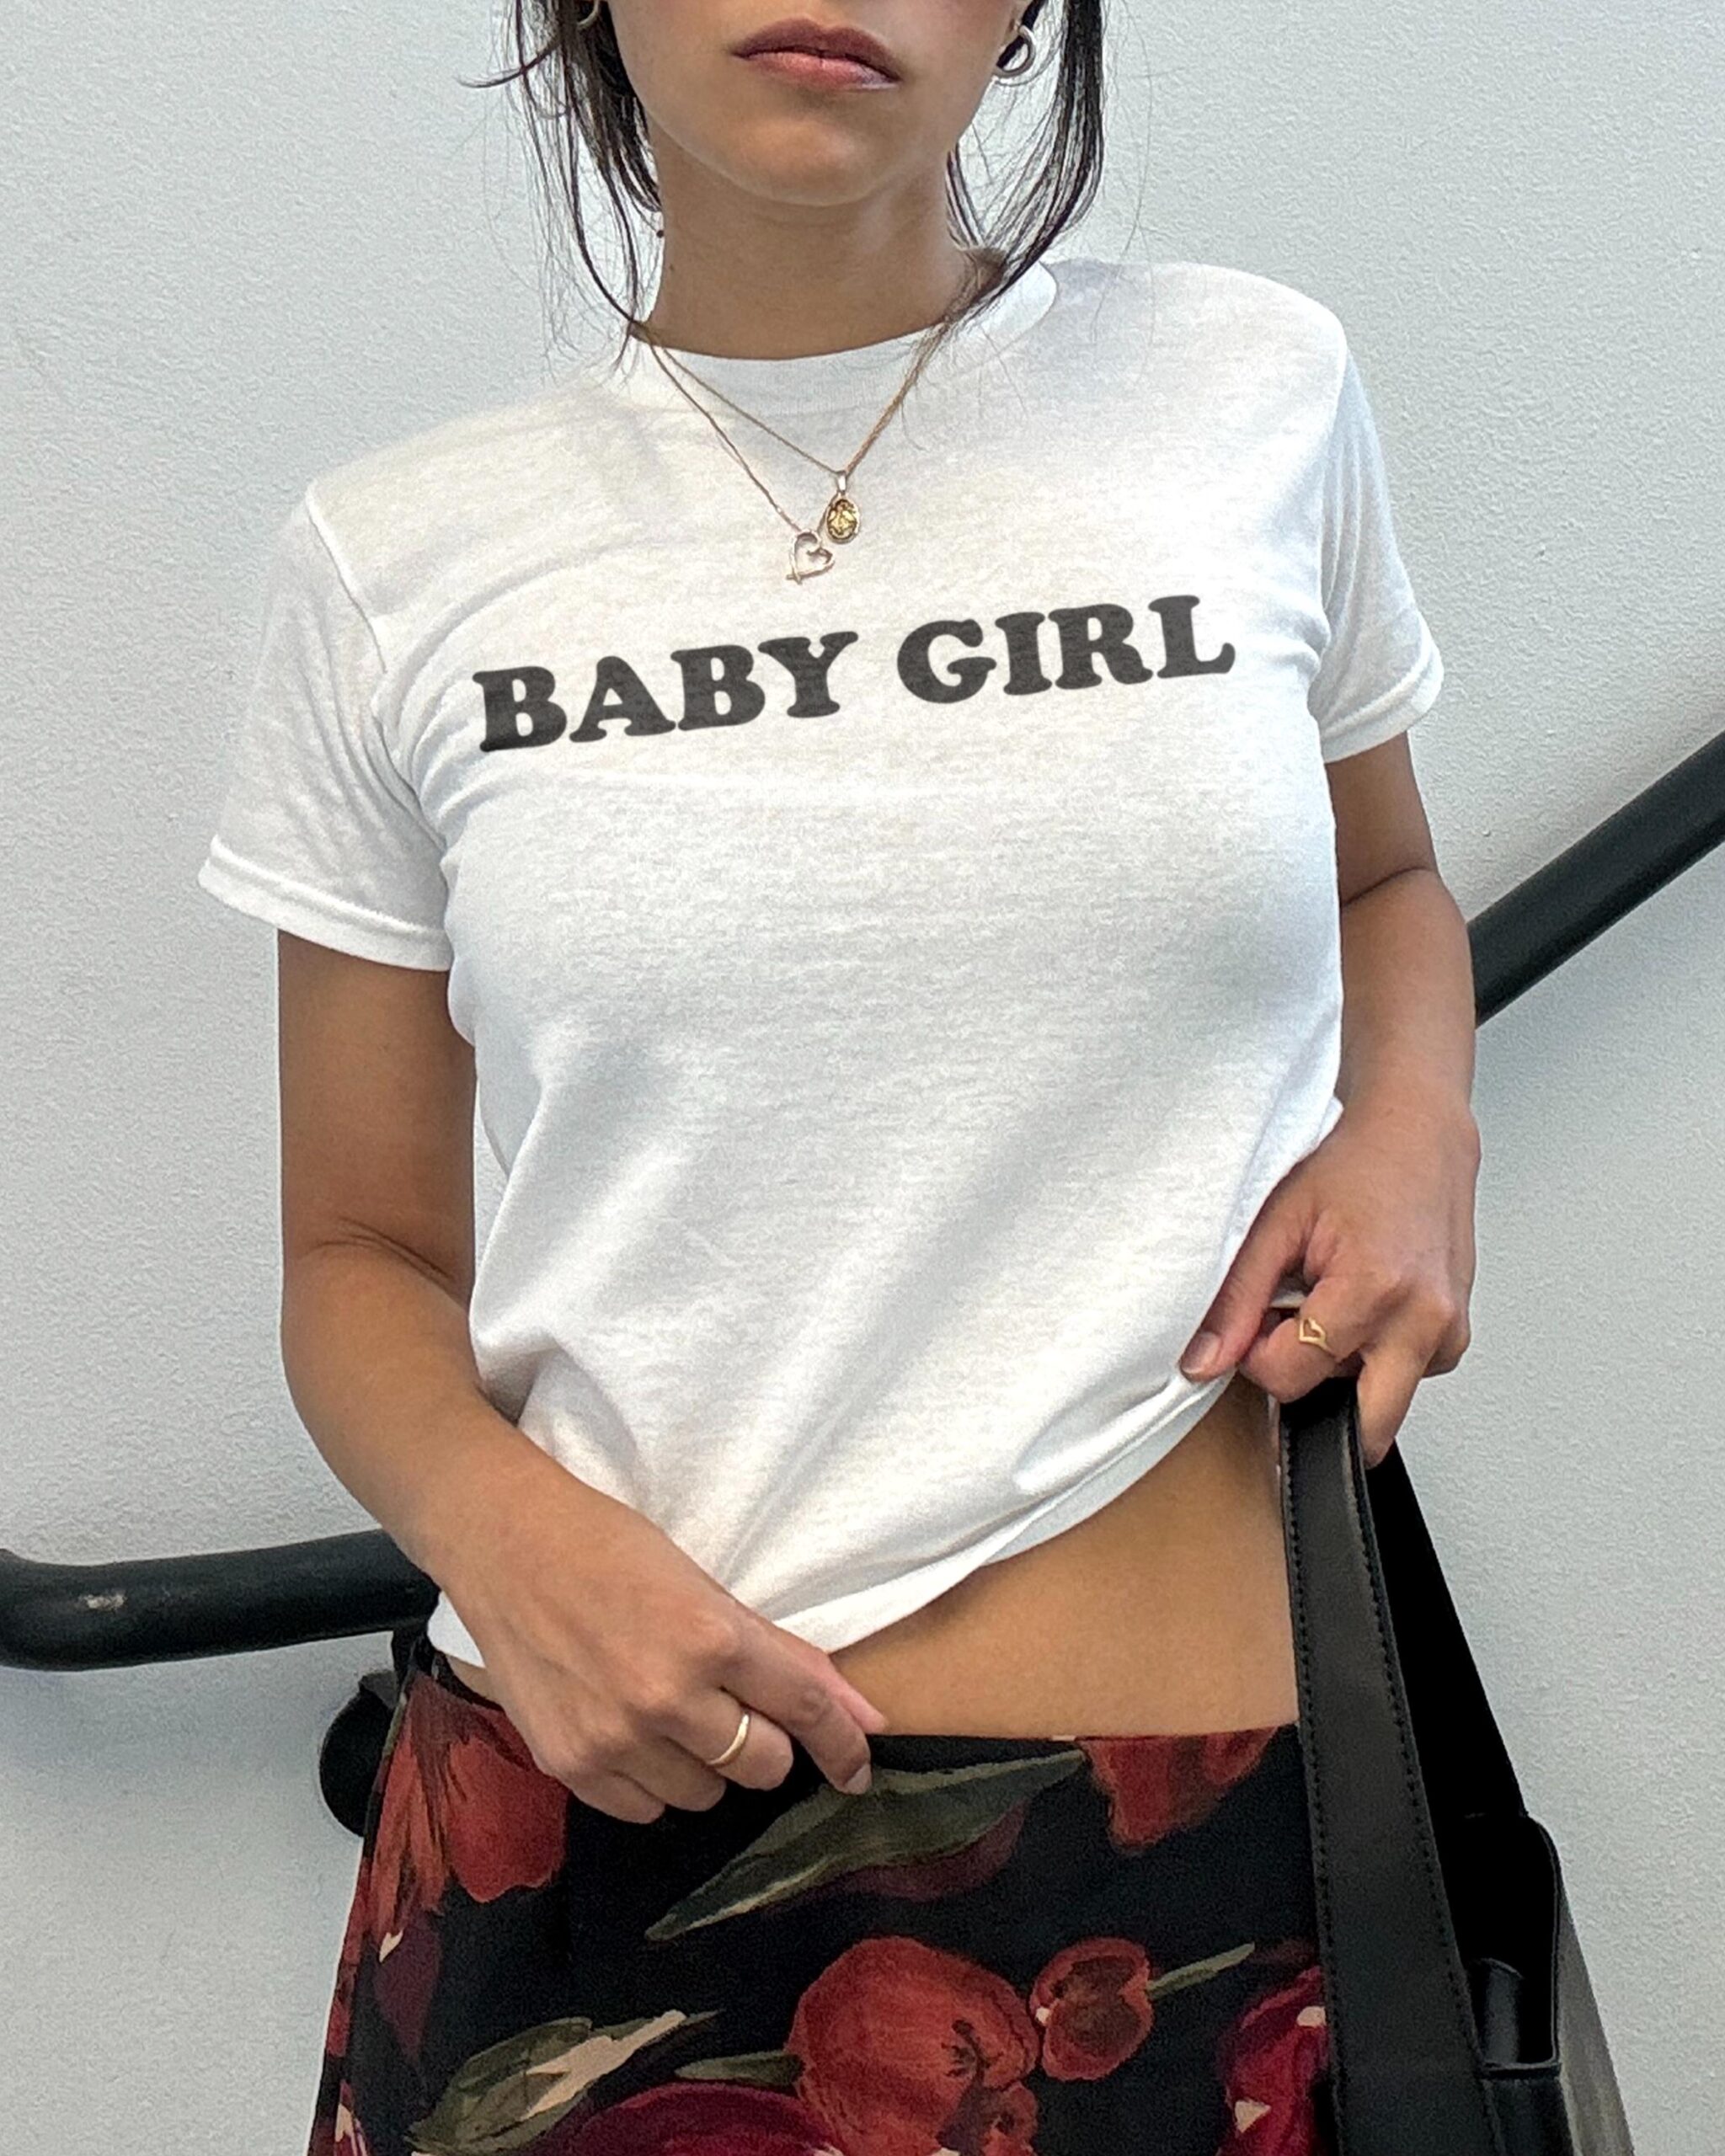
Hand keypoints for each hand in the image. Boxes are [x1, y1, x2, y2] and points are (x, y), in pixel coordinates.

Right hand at [445, 1464, 891, 1823]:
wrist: (505, 1547)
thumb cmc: (611, 1550)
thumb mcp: (707, 1587)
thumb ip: (787, 1657)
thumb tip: (868, 1720)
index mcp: (710, 1638)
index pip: (803, 1710)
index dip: (842, 1745)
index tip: (857, 1768)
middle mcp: (665, 1697)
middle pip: (761, 1766)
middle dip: (764, 1743)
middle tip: (733, 1707)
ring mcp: (613, 1738)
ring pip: (704, 1796)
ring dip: (704, 1764)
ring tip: (669, 1710)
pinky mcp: (569, 1765)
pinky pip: (645, 1810)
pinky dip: (652, 1781)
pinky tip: (632, 1731)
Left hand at [1178, 1090, 1481, 1466]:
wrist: (1419, 1137)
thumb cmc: (1355, 1166)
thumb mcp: (1276, 1221)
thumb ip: (1237, 1299)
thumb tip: (1203, 1361)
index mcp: (1375, 1288)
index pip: (1293, 1377)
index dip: (1260, 1355)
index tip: (1262, 1315)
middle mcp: (1424, 1321)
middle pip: (1358, 1425)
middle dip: (1312, 1388)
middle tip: (1298, 1325)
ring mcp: (1449, 1335)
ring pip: (1377, 1403)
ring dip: (1341, 1369)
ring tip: (1333, 1299)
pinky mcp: (1456, 1339)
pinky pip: (1403, 1379)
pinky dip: (1371, 1356)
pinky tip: (1362, 1306)